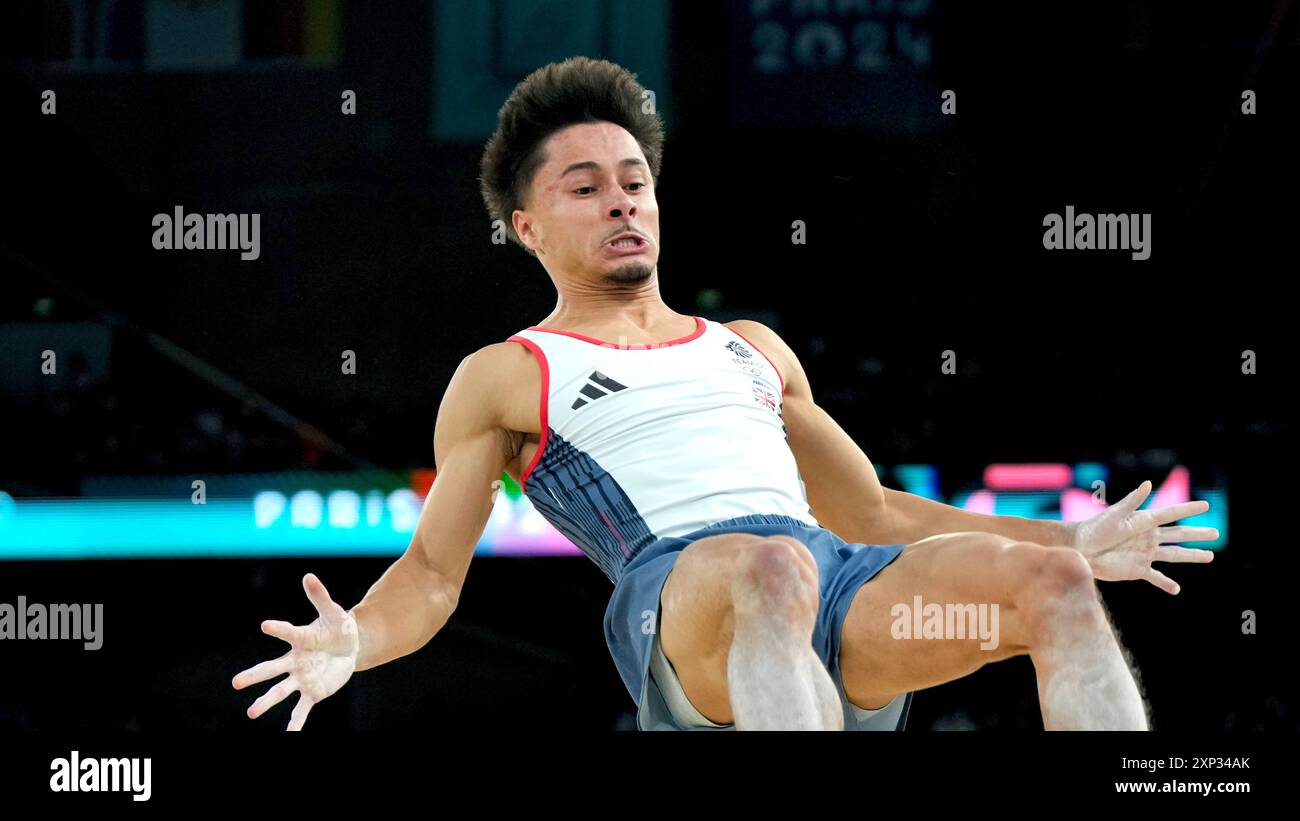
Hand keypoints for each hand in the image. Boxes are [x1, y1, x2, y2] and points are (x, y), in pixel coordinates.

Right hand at [232, 573, 359, 729]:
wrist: (350, 648)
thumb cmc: (337, 628)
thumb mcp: (334, 612)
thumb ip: (320, 597)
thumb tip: (308, 576)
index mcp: (300, 639)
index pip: (289, 633)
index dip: (279, 628)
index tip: (265, 625)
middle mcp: (295, 661)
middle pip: (271, 669)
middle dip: (254, 676)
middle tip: (235, 683)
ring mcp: (302, 678)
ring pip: (281, 691)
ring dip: (266, 702)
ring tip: (251, 713)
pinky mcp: (314, 692)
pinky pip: (302, 709)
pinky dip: (296, 723)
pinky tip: (290, 735)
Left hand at [1066, 480, 1217, 593]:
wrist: (1081, 550)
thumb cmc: (1095, 528)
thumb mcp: (1115, 514)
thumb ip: (1133, 501)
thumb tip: (1147, 484)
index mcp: (1145, 522)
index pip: (1171, 514)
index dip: (1188, 510)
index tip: (1206, 505)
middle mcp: (1148, 537)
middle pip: (1178, 535)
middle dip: (1197, 534)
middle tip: (1215, 533)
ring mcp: (1145, 554)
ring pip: (1174, 555)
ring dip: (1192, 556)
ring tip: (1209, 556)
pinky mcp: (1138, 569)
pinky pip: (1156, 577)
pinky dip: (1166, 584)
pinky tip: (1176, 589)